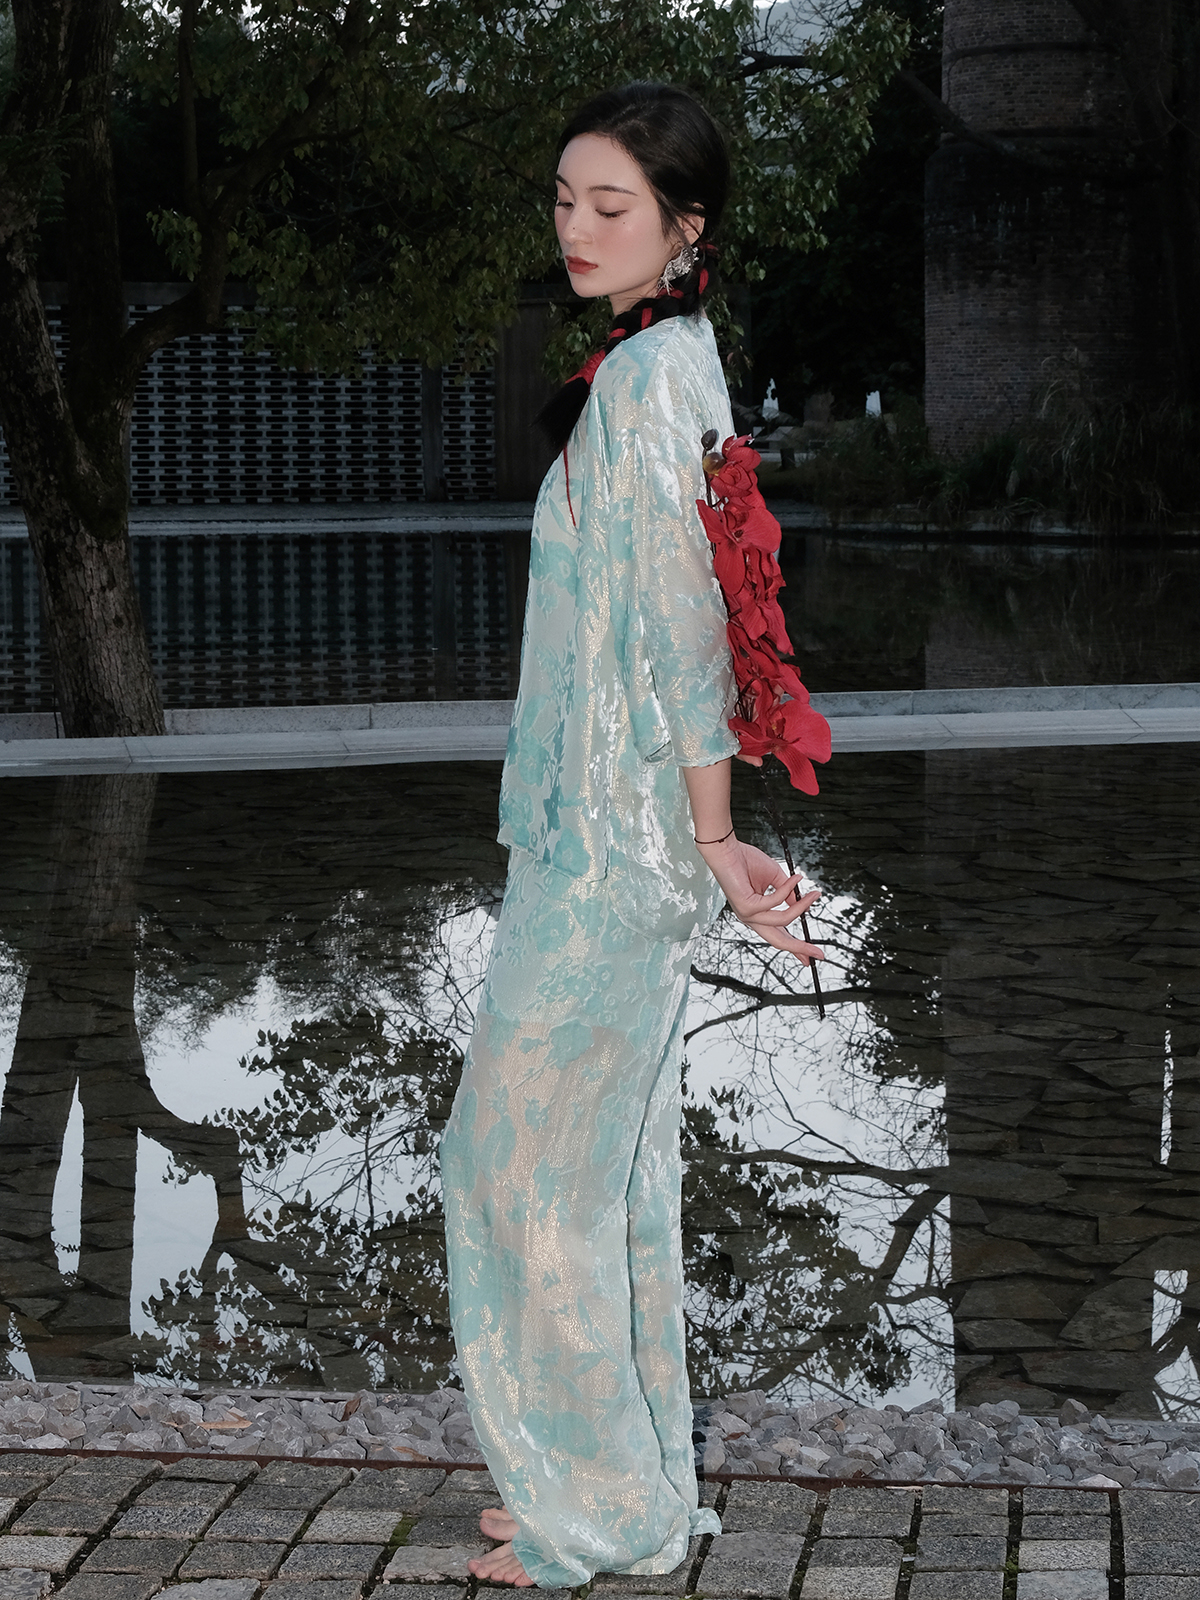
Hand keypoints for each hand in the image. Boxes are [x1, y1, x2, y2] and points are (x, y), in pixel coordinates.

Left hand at [695, 835, 823, 961]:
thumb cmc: (746, 861)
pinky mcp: (746, 906)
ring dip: (801, 907)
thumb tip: (802, 904)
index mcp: (757, 914)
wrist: (727, 850)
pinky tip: (795, 879)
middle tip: (818, 954)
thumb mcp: (775, 879)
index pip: (778, 935)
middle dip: (800, 948)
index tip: (811, 954)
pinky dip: (788, 889)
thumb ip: (788, 893)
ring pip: (782, 920)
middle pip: (778, 941)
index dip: (796, 947)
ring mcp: (747, 914)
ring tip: (813, 894)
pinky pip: (775, 902)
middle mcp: (751, 918)